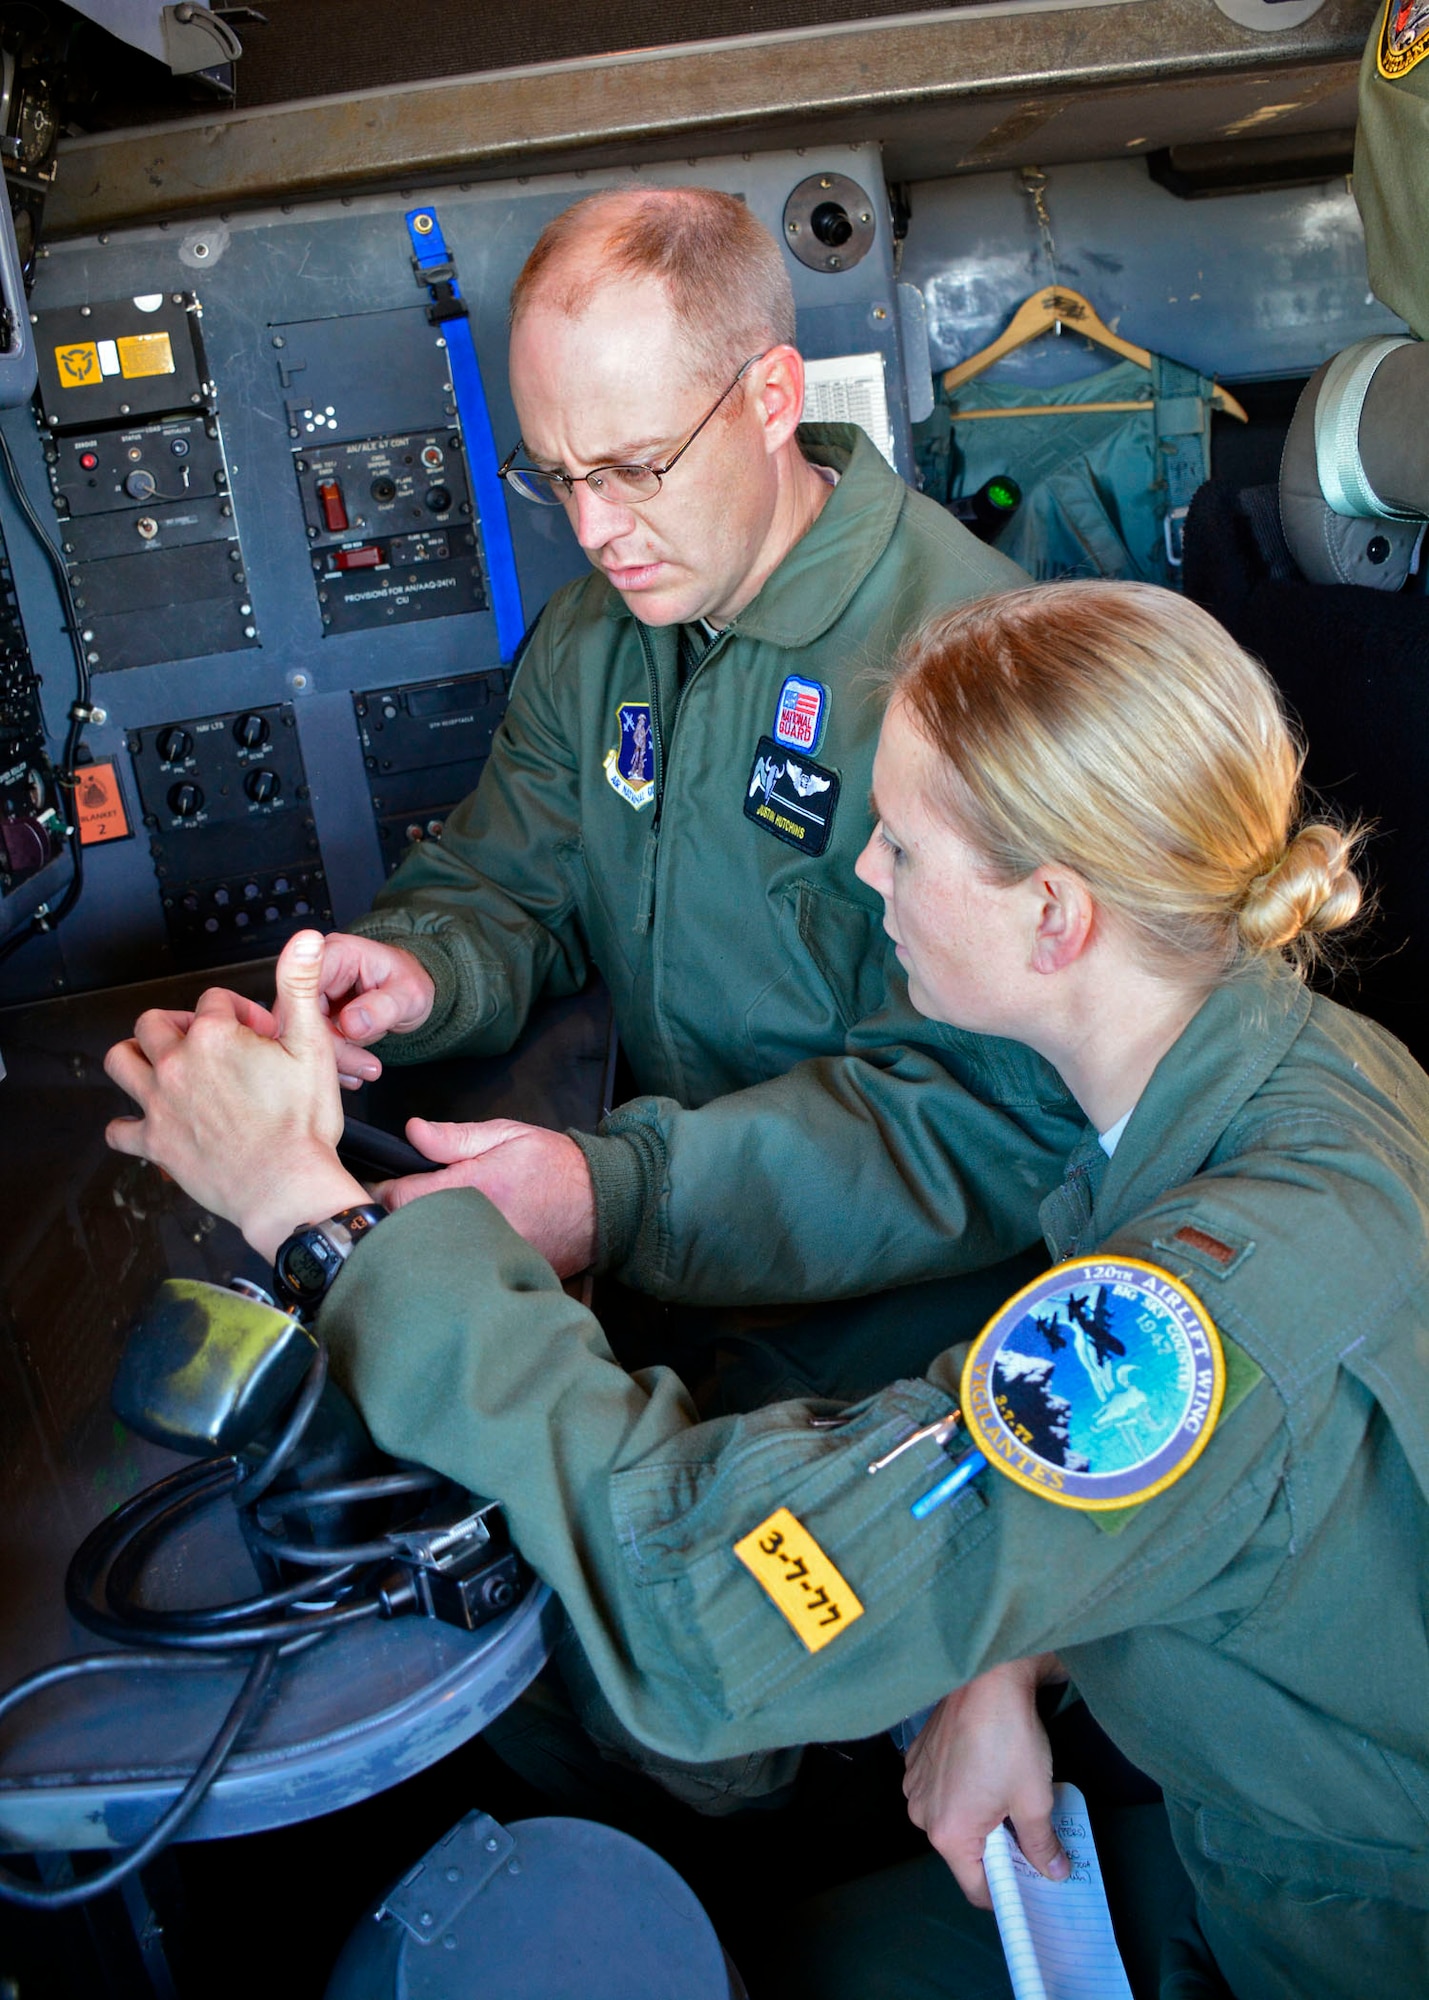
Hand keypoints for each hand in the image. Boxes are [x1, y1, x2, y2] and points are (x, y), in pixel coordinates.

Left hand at [105, 930, 369, 1261]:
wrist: (285, 1187)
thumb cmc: (301, 1125)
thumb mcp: (312, 1046)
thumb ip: (299, 986)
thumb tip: (303, 940)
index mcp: (215, 1036)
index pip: (215, 1000)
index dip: (241, 1013)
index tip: (260, 1035)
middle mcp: (178, 1063)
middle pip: (155, 1022)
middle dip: (180, 1023)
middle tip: (207, 1042)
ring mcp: (160, 1103)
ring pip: (120, 1061)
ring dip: (136, 1056)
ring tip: (161, 1064)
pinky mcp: (155, 1142)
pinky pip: (119, 1130)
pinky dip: (127, 1124)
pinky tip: (147, 1122)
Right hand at [316, 933, 436, 1085]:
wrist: (409, 992)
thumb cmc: (410, 983)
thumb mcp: (409, 995)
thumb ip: (383, 1007)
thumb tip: (351, 1024)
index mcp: (337, 953)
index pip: (303, 985)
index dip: (309, 1020)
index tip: (330, 1050)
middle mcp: (317, 970)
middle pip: (299, 1013)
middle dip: (327, 1046)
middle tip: (362, 1066)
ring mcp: (313, 994)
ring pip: (303, 1032)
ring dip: (333, 1058)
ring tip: (366, 1069)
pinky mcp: (314, 1015)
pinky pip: (312, 1041)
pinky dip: (334, 1061)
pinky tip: (354, 1071)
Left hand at [378, 1117, 596, 1276]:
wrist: (605, 1204)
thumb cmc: (556, 1166)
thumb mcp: (506, 1136)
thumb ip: (455, 1138)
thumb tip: (412, 1133)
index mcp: (473, 1188)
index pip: (400, 1198)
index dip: (386, 1190)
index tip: (387, 1184)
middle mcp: (477, 1227)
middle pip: (410, 1232)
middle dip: (402, 1218)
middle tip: (410, 1204)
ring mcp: (489, 1256)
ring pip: (434, 1254)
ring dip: (427, 1240)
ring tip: (437, 1223)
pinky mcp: (501, 1274)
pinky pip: (461, 1270)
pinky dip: (455, 1259)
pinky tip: (463, 1245)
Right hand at [903, 1655, 1069, 1908]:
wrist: (987, 1677)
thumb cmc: (1010, 1740)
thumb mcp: (1035, 1799)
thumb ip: (1042, 1845)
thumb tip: (1055, 1872)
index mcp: (949, 1833)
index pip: (978, 1888)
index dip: (1009, 1890)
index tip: (1033, 1881)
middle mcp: (922, 1815)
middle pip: (963, 1852)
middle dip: (996, 1848)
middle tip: (1028, 1831)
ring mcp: (914, 1784)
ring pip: (951, 1819)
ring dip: (976, 1816)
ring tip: (1005, 1791)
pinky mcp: (915, 1758)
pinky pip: (939, 1790)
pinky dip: (960, 1789)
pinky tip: (983, 1766)